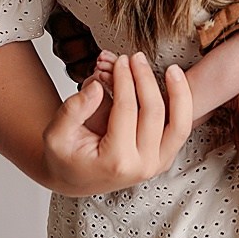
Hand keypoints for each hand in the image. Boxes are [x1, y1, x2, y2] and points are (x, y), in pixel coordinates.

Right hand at [40, 51, 193, 196]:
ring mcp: (156, 164)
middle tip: (136, 58)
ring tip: (172, 69)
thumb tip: (96, 86)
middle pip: (154, 113)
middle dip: (146, 79)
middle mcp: (141, 166)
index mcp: (115, 161)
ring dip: (178, 93)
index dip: (124, 80)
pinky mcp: (164, 158)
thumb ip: (73, 110)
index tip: (120, 61)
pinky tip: (176, 84)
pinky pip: (181, 129)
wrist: (75, 179)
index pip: (126, 110)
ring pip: (180, 124)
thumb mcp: (56, 135)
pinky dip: (182, 105)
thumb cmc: (65, 157)